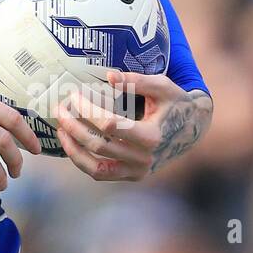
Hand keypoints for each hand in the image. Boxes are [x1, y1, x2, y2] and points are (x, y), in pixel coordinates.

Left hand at [55, 69, 212, 181]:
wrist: (193, 128)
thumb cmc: (175, 103)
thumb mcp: (162, 86)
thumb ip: (136, 80)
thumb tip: (109, 76)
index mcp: (152, 136)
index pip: (110, 125)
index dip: (87, 109)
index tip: (74, 95)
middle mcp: (144, 159)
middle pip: (98, 144)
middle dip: (73, 126)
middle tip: (59, 108)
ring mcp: (138, 171)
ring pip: (95, 166)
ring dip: (72, 148)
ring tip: (59, 128)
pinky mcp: (132, 175)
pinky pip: (101, 173)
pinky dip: (82, 161)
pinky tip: (71, 143)